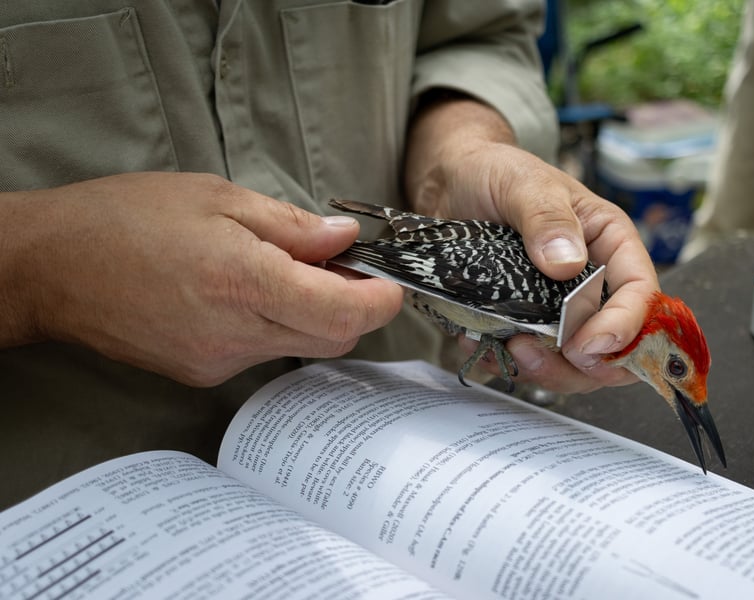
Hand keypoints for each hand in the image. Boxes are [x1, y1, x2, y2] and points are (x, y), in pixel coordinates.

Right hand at [1, 172, 402, 384]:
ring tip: (285, 271)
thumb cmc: (125, 219)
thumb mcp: (217, 197)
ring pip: (299, 347)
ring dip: (313, 315)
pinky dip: (276, 326)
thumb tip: (342, 241)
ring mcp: (217, 361)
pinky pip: (262, 353)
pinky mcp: (201, 373)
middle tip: (340, 266)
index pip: (342, 313)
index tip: (388, 282)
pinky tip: (249, 294)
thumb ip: (290, 225)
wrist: (51, 268)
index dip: (379, 301)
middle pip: (332, 338)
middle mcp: (235, 334)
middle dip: (353, 307)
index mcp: (243, 283)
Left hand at [405, 96, 659, 392]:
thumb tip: (568, 264)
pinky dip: (506, 365)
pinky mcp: (524, 325)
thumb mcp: (524, 184)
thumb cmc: (497, 173)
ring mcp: (558, 310)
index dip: (623, 329)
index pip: (640, 295)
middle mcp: (592, 284)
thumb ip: (546, 217)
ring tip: (508, 347)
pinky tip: (480, 343)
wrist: (451, 183)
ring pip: (574, 366)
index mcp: (610, 245)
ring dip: (544, 370)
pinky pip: (527, 362)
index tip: (585, 348)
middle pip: (614, 347)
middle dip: (582, 365)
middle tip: (534, 352)